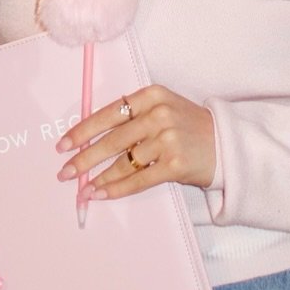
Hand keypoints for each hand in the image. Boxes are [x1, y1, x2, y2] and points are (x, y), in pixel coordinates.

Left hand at [56, 85, 214, 208]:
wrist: (225, 145)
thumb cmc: (188, 127)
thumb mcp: (163, 108)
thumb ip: (132, 117)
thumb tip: (90, 140)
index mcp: (152, 95)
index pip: (108, 113)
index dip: (82, 131)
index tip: (63, 145)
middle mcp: (159, 115)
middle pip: (112, 140)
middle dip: (84, 158)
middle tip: (65, 172)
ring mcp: (168, 140)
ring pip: (123, 162)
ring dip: (99, 177)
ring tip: (83, 187)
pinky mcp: (175, 164)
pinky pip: (137, 179)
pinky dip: (116, 188)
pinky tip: (101, 194)